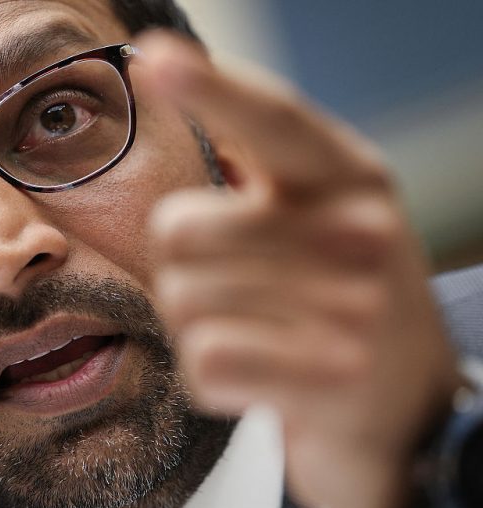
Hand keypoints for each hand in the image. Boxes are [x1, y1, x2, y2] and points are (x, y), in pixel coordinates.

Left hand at [141, 32, 462, 507]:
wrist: (405, 398)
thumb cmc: (337, 290)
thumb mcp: (323, 214)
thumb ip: (262, 168)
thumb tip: (175, 85)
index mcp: (349, 176)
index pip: (273, 120)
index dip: (212, 87)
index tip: (154, 57)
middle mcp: (358, 231)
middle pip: (177, 228)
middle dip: (181, 265)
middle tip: (233, 285)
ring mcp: (351, 310)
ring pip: (181, 300)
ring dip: (195, 322)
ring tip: (255, 329)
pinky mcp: (327, 381)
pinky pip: (203, 361)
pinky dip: (211, 374)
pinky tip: (258, 374)